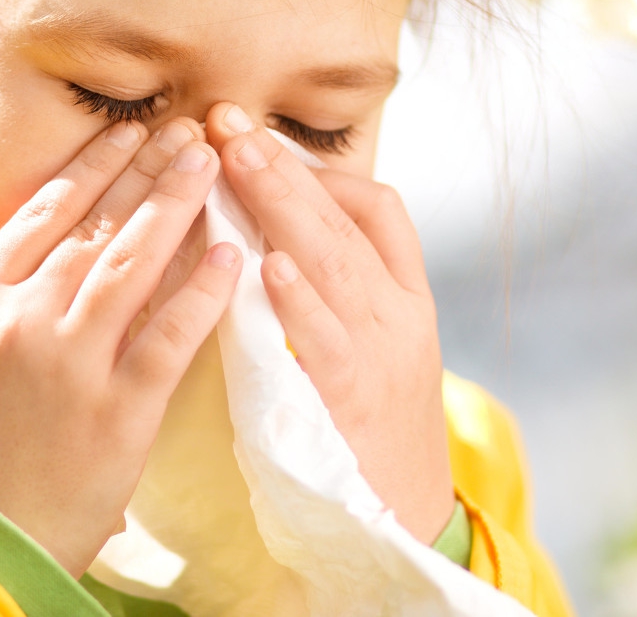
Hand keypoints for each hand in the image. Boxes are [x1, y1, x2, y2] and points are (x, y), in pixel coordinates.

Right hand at [0, 119, 241, 578]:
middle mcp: (23, 319)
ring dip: (175, 205)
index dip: (94, 165)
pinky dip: (201, 292)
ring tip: (211, 164)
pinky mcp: (117, 410)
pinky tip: (231, 255)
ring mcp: (70, 363)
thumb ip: (12, 290)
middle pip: (95, 224)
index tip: (131, 131)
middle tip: (189, 129)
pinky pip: (168, 338)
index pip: (45, 211)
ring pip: (131, 264)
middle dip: (147, 169)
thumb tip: (72, 227)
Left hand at [205, 102, 455, 545]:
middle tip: (228, 119)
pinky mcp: (356, 401)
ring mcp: (384, 353)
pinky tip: (267, 264)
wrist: (406, 518)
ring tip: (240, 158)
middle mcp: (402, 311)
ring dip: (284, 206)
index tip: (259, 139)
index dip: (317, 168)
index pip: (376, 206)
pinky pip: (327, 341)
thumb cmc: (372, 420)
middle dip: (284, 166)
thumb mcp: (374, 341)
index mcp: (407, 291)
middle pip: (345, 219)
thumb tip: (268, 223)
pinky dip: (300, 300)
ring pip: (336, 263)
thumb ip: (335, 285)